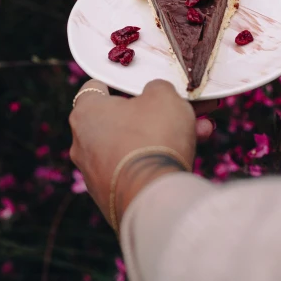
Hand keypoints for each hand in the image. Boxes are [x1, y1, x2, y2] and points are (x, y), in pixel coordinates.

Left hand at [69, 79, 204, 226]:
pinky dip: (155, 162)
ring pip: (133, 145)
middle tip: (182, 111)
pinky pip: (135, 170)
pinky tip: (185, 158)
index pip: (96, 88)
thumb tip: (156, 93)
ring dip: (163, 137)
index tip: (142, 87)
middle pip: (122, 119)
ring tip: (198, 133)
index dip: (121, 84)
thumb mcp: (164, 96)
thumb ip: (157, 87)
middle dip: (156, 114)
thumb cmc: (153, 136)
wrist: (153, 196)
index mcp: (86, 113)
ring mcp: (94, 174)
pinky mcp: (110, 197)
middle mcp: (82, 144)